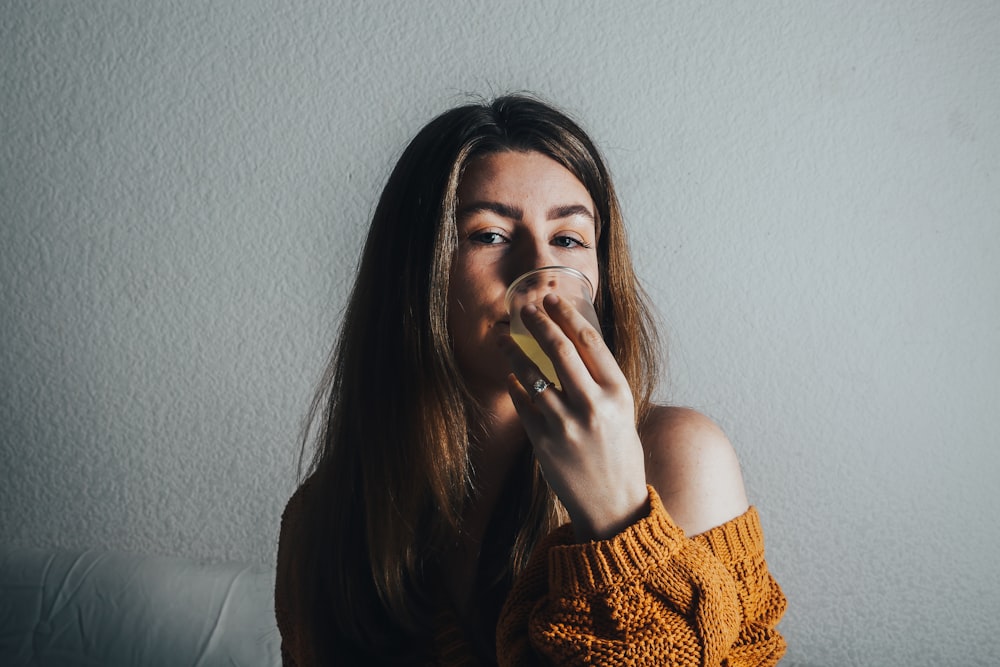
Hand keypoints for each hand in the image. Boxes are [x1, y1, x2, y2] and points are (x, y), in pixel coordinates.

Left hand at [500, 293, 648, 540]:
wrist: (613, 505)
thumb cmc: (620, 453)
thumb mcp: (623, 411)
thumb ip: (601, 380)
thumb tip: (573, 340)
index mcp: (618, 393)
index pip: (590, 342)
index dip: (567, 316)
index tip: (553, 299)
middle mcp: (592, 405)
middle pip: (560, 350)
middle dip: (539, 322)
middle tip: (525, 307)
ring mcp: (565, 424)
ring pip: (532, 374)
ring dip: (514, 351)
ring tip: (503, 338)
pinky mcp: (543, 441)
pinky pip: (522, 403)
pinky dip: (515, 385)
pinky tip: (511, 375)